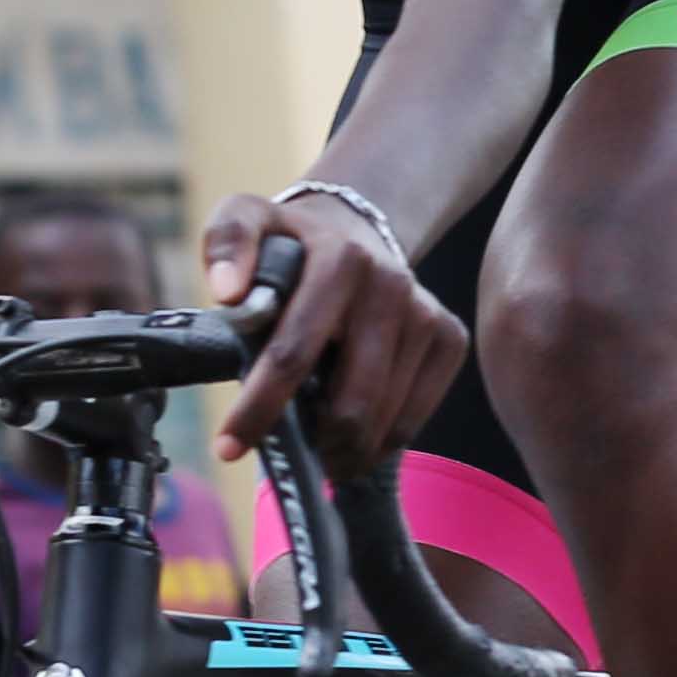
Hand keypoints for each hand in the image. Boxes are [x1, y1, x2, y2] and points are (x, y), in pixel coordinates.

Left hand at [198, 190, 460, 466]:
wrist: (355, 230)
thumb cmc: (290, 244)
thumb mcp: (244, 219)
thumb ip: (226, 243)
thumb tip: (228, 293)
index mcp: (340, 259)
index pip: (294, 352)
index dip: (259, 407)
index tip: (228, 449)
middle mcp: (391, 285)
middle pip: (351, 399)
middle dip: (316, 444)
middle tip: (291, 458)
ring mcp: (426, 313)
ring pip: (385, 416)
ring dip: (348, 449)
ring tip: (322, 452)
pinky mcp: (449, 337)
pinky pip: (417, 415)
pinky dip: (383, 441)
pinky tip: (357, 439)